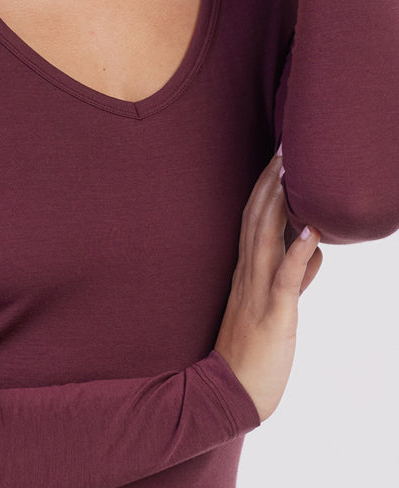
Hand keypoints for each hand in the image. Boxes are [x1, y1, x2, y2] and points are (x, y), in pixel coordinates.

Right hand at [214, 153, 322, 421]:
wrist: (230, 396)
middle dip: (271, 180)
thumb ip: (293, 276)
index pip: (254, 218)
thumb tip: (312, 248)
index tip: (279, 156)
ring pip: (265, 238)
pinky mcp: (272, 316)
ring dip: (279, 203)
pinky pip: (283, 281)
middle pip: (256, 217)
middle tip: (284, 146)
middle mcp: (247, 274)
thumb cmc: (253, 353)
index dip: (266, 186)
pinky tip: (311, 232)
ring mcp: (257, 293)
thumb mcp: (275, 307)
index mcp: (246, 271)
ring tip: (291, 171)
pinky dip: (297, 255)